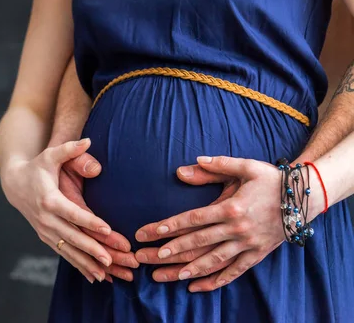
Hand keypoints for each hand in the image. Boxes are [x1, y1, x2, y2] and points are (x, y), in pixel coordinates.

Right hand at [1, 138, 113, 283]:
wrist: (15, 184)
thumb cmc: (38, 168)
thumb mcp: (50, 155)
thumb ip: (69, 149)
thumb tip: (88, 140)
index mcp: (49, 199)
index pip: (73, 212)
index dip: (90, 221)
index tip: (107, 229)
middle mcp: (46, 219)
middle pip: (72, 236)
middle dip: (92, 248)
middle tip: (112, 259)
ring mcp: (45, 230)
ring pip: (69, 250)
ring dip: (87, 263)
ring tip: (106, 274)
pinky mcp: (46, 237)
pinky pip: (64, 254)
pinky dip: (79, 265)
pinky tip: (95, 277)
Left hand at [136, 156, 316, 291]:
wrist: (304, 199)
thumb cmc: (272, 180)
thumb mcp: (246, 167)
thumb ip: (217, 166)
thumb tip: (188, 165)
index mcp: (231, 207)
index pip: (194, 219)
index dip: (171, 226)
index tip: (151, 232)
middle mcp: (237, 229)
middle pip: (197, 242)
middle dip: (170, 250)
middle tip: (147, 256)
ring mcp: (247, 245)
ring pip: (212, 261)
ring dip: (187, 269)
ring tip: (164, 275)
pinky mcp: (256, 255)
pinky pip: (233, 272)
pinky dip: (215, 281)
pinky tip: (196, 286)